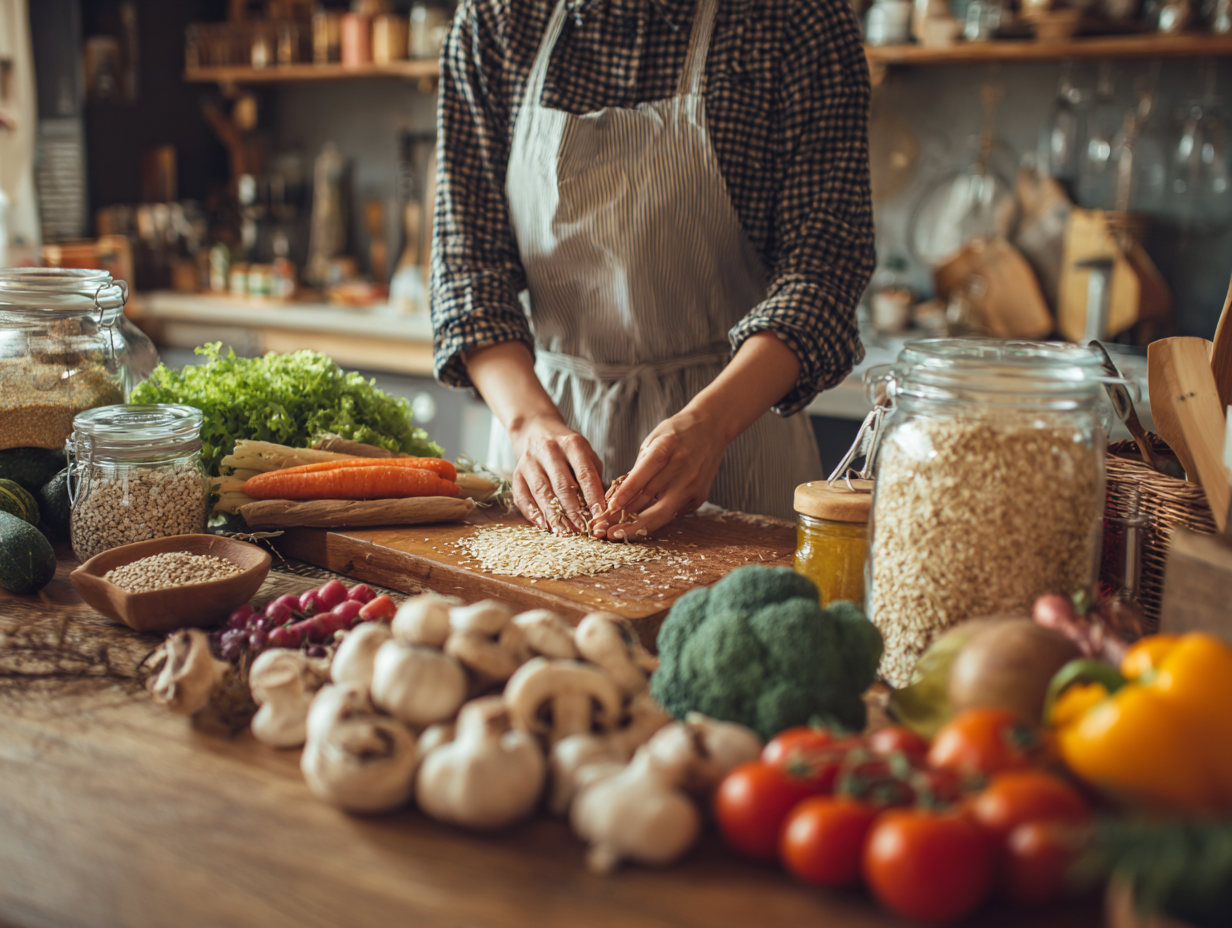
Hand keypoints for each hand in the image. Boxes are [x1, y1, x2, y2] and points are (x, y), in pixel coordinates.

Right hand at [510, 414, 605, 534]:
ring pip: (542, 492)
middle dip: (573, 510)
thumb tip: (602, 505)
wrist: (535, 428)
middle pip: (562, 485)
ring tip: (564, 531)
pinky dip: (532, 513)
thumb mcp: (585, 452)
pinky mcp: (516, 472)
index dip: (593, 496)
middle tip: (582, 528)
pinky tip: (543, 525)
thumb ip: (594, 475)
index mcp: (572, 445)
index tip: (600, 514)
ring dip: (554, 515)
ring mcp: (530, 461)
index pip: (585, 474)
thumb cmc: (566, 447)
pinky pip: (522, 496)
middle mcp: (549, 451)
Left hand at [591, 408, 729, 539]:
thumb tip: (617, 497)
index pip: (644, 474)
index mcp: (668, 447)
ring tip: (619, 533)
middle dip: (628, 520)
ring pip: (663, 513)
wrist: (712, 428)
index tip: (610, 507)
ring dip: (639, 526)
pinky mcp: (699, 496)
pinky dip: (655, 518)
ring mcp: (693, 484)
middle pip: (653, 500)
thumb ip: (639, 467)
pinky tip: (639, 524)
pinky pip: (673, 512)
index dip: (626, 493)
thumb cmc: (676, 433)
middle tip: (608, 531)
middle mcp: (682, 467)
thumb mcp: (653, 440)